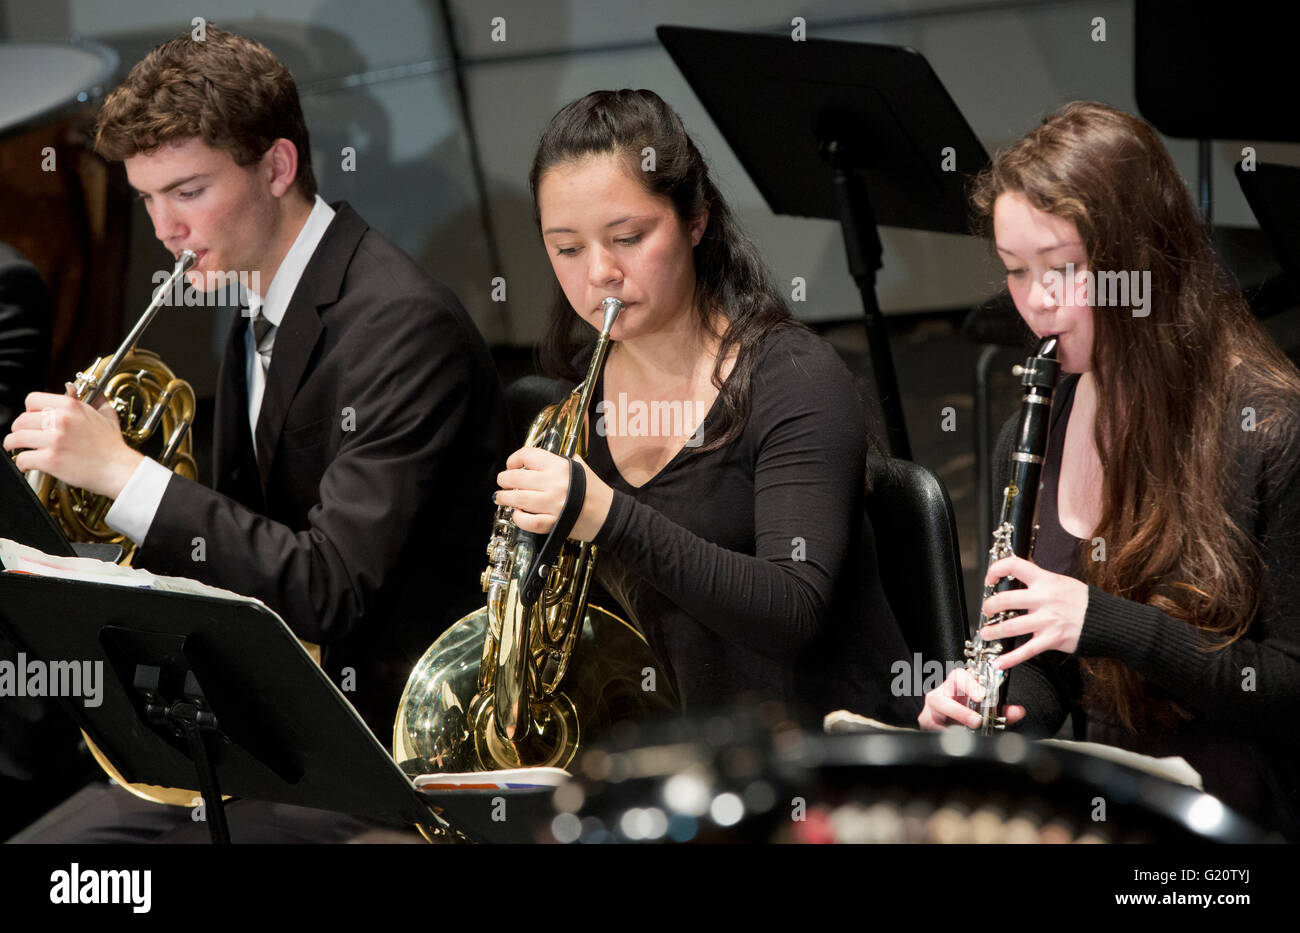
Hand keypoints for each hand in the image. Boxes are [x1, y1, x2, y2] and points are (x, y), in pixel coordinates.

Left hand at [3, 390, 142, 497]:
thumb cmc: (112, 445)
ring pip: (16, 438)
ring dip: (13, 445)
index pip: (32, 400)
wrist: (118, 469)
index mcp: (70, 406)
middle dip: (18, 429)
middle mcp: (60, 420)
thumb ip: (95, 400)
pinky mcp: (50, 460)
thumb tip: (85, 391)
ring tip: (18, 449)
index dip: (29, 410)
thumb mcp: (107, 415)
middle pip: (20, 420)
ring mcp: (54, 440)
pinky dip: (22, 463)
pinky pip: (23, 459)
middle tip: (22, 436)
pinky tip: (28, 464)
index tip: (32, 419)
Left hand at [495, 448, 611, 540]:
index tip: (511, 465)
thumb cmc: (595, 491)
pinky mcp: (554, 523)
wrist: (609, 515)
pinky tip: (517, 514)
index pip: (528, 455)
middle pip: (517, 477)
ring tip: (501, 498)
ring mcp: (553, 504)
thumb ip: (559, 461)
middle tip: (502, 482)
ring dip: (505, 498)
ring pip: (518, 498)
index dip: (514, 459)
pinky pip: (528, 521)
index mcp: (561, 466)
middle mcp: (555, 483)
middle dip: (504, 480)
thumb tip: (535, 460)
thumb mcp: (580, 467)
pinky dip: (518, 518)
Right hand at [918, 666, 1027, 730]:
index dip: (970, 684)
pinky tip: (955, 736)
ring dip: (955, 720)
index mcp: (957, 686)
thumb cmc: (969, 715)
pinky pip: (933, 727)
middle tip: (977, 720)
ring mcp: (930, 709)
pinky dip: (946, 733)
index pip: (959, 676)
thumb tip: (1018, 711)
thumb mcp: (988, 713)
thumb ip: (1002, 712)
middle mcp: (941, 694)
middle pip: (941, 697)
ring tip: (971, 728)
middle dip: (960, 710)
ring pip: (936, 708)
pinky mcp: (926, 723)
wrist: (950, 728)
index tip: (982, 695)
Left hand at [977, 555, 1088, 669]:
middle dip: (989, 606)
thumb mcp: (1063, 582)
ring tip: (986, 633)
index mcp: (1046, 580)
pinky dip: (1010, 659)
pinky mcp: (1052, 639)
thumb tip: (1019, 579)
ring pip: (1011, 626)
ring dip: (993, 631)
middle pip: (1005, 599)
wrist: (1110, 621)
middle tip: (986, 610)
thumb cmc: (1085, 602)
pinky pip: (1027, 651)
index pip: (1015, 565)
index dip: (996, 569)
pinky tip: (999, 663)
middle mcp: (1044, 598)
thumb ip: (1041, 582)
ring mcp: (1048, 620)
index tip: (990, 579)